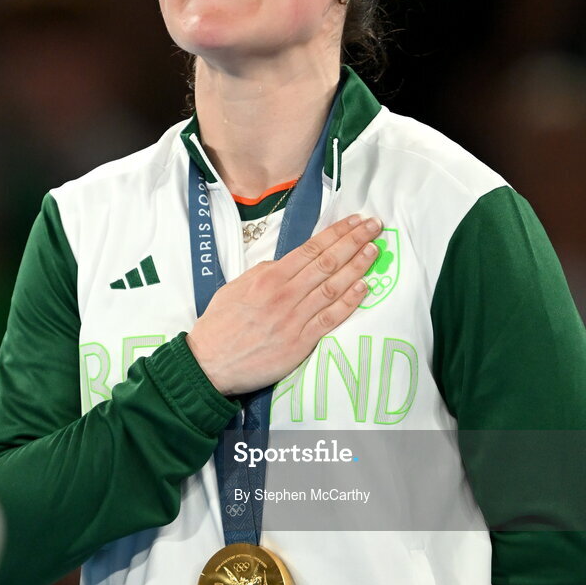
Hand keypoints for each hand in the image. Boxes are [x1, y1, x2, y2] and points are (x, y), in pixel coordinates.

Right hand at [186, 215, 381, 395]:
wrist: (210, 363)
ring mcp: (294, 319)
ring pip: (333, 287)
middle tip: (375, 227)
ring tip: (374, 250)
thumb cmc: (220, 324)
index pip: (312, 248)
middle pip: (328, 262)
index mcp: (269, 277)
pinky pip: (330, 318)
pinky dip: (349, 302)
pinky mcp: (300, 343)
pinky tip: (365, 287)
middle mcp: (285, 294)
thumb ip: (264, 273)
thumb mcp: (236, 287)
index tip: (356, 220)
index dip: (337, 232)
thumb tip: (288, 263)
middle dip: (354, 241)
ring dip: (358, 266)